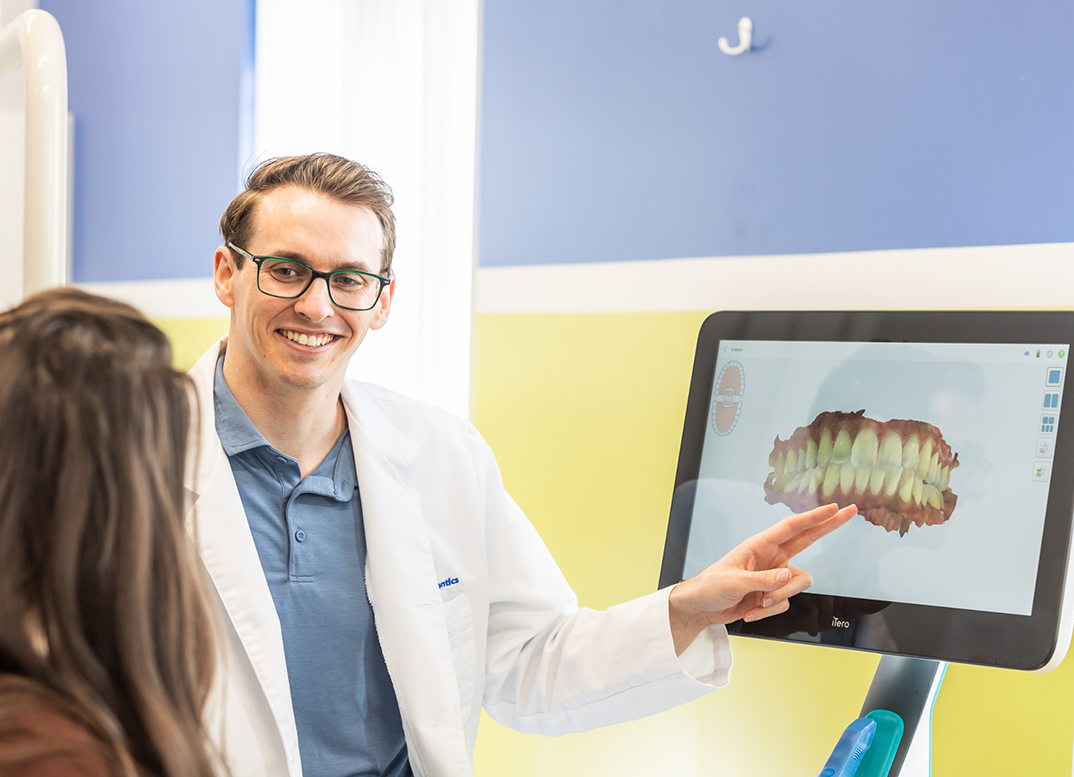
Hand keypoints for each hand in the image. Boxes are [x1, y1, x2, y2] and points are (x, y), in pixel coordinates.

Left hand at [668, 503, 856, 654]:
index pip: (792, 527)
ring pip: (797, 584)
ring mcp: (775, 576)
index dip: (814, 517)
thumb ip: (763, 580)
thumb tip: (787, 575)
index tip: (834, 507)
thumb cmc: (712, 586)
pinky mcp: (774, 594)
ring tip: (756, 603)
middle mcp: (772, 557)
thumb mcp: (735, 582)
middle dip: (828, 526)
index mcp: (760, 545)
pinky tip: (749, 612)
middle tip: (850, 512)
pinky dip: (767, 612)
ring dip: (779, 598)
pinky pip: (784, 604)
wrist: (703, 607)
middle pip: (808, 539)